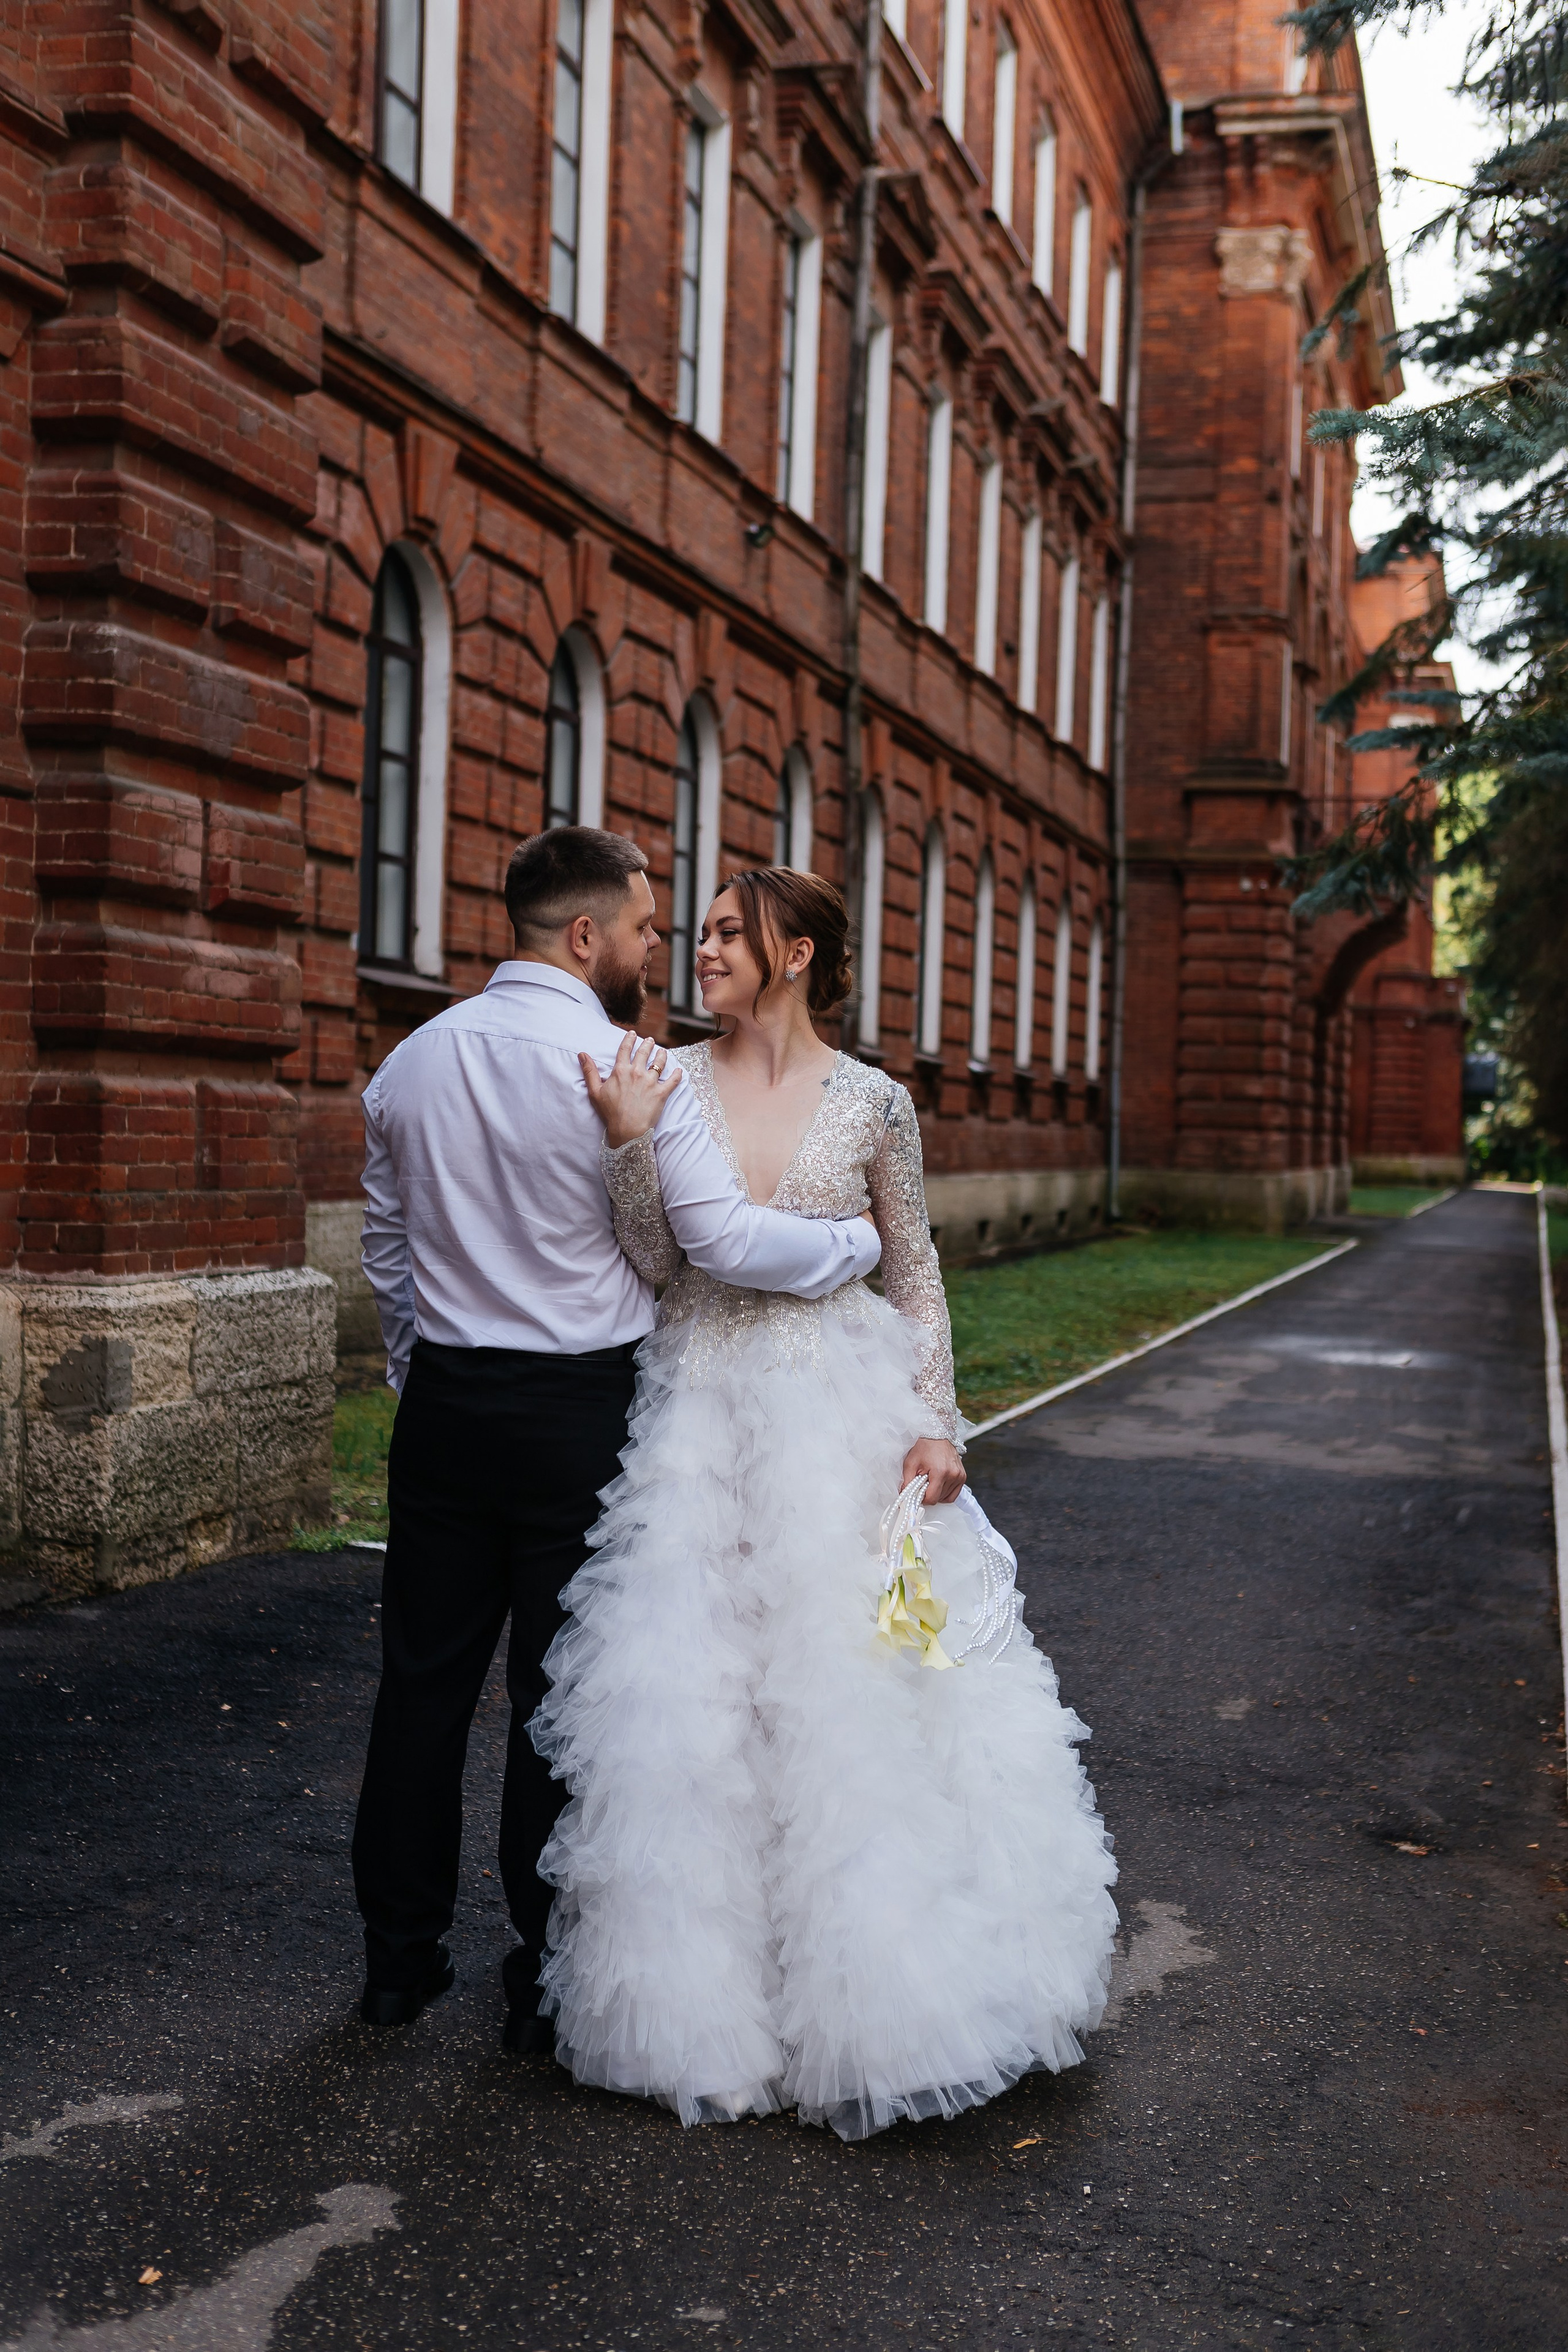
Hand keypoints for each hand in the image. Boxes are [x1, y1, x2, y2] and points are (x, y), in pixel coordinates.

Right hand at [580, 1032, 682, 1147]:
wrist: (627, 1129)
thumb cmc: (610, 1112)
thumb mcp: (595, 1091)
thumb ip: (589, 1071)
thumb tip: (582, 1054)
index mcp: (621, 1071)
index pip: (625, 1049)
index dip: (629, 1039)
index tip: (633, 1034)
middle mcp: (636, 1073)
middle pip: (644, 1052)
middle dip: (648, 1044)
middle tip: (650, 1040)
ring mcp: (651, 1082)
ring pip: (659, 1063)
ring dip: (661, 1055)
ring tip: (662, 1052)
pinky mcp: (661, 1093)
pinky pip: (673, 1081)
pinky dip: (677, 1075)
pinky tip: (679, 1070)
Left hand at [901, 1435, 964, 1504]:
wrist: (937, 1433)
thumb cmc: (924, 1446)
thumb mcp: (910, 1463)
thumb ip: (906, 1483)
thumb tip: (904, 1498)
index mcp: (940, 1472)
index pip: (931, 1499)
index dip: (921, 1498)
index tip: (917, 1489)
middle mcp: (953, 1475)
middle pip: (938, 1499)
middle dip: (929, 1493)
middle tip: (923, 1481)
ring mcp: (959, 1476)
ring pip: (946, 1498)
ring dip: (937, 1493)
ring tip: (931, 1479)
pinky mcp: (962, 1476)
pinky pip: (954, 1494)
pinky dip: (945, 1492)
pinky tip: (938, 1484)